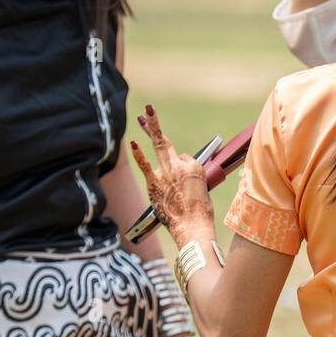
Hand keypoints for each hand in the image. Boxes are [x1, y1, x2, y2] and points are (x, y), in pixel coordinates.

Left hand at [130, 103, 214, 240]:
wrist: (192, 226)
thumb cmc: (200, 214)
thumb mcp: (202, 191)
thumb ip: (191, 181)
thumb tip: (181, 183)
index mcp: (195, 166)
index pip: (184, 158)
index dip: (180, 166)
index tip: (180, 179)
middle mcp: (180, 165)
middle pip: (167, 141)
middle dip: (156, 124)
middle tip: (148, 110)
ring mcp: (166, 172)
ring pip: (158, 146)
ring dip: (149, 129)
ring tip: (142, 117)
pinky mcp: (154, 182)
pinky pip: (145, 164)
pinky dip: (139, 153)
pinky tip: (133, 143)